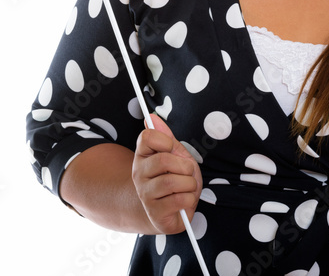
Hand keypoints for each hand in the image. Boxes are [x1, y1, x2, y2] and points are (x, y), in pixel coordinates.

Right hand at [132, 113, 202, 234]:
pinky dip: (189, 199)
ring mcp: (145, 194)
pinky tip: (184, 201)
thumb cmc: (175, 180)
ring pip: (172, 182)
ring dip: (189, 184)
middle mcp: (138, 174)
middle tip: (186, 173)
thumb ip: (166, 136)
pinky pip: (179, 200)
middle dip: (184, 167)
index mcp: (142, 156)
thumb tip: (152, 116)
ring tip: (187, 188)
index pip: (147, 137)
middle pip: (163, 160)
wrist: (168, 212)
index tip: (172, 149)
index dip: (165, 141)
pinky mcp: (154, 213)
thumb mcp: (176, 155)